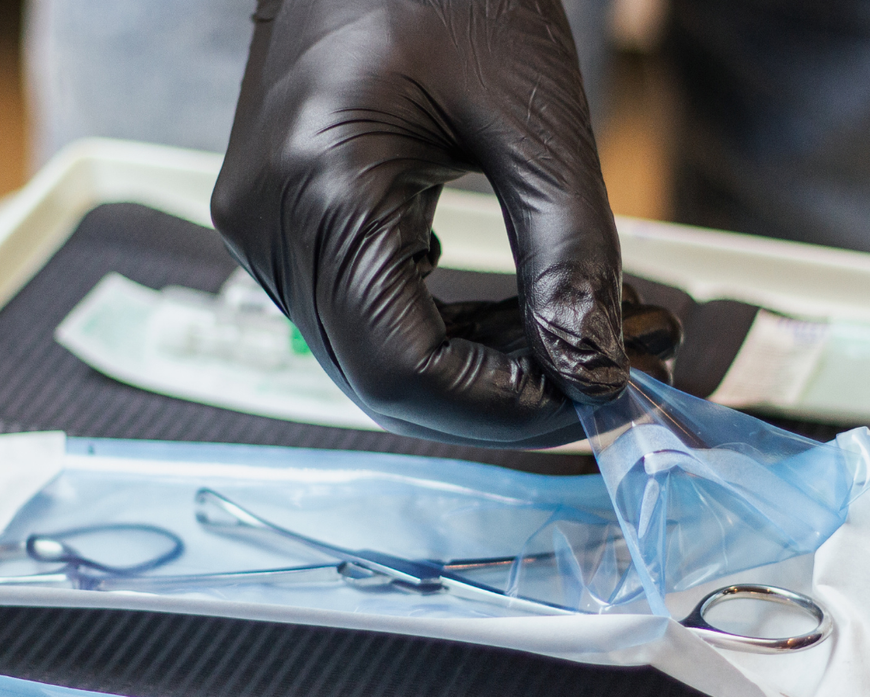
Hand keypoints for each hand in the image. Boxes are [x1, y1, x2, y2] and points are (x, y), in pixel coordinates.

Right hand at [212, 0, 631, 447]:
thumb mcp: (533, 115)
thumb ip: (568, 252)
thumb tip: (598, 372)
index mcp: (318, 187)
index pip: (400, 369)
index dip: (503, 407)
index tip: (597, 399)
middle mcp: (268, 223)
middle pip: (382, 380)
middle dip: (502, 397)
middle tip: (605, 377)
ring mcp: (264, 226)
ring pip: (374, 359)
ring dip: (480, 371)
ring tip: (578, 342)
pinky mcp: (284, 221)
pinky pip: (363, 315)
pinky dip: (447, 333)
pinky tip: (519, 314)